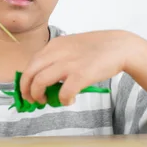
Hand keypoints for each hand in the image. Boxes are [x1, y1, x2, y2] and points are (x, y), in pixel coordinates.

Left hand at [19, 30, 137, 105]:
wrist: (120, 46)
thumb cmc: (97, 49)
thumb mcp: (71, 46)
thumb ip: (57, 58)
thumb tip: (44, 78)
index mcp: (55, 44)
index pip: (30, 63)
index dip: (26, 80)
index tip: (28, 90)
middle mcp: (58, 52)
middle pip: (29, 73)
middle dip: (26, 90)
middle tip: (32, 99)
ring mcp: (69, 63)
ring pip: (39, 82)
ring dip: (38, 96)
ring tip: (46, 101)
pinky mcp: (81, 75)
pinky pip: (63, 93)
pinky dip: (62, 100)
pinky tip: (69, 101)